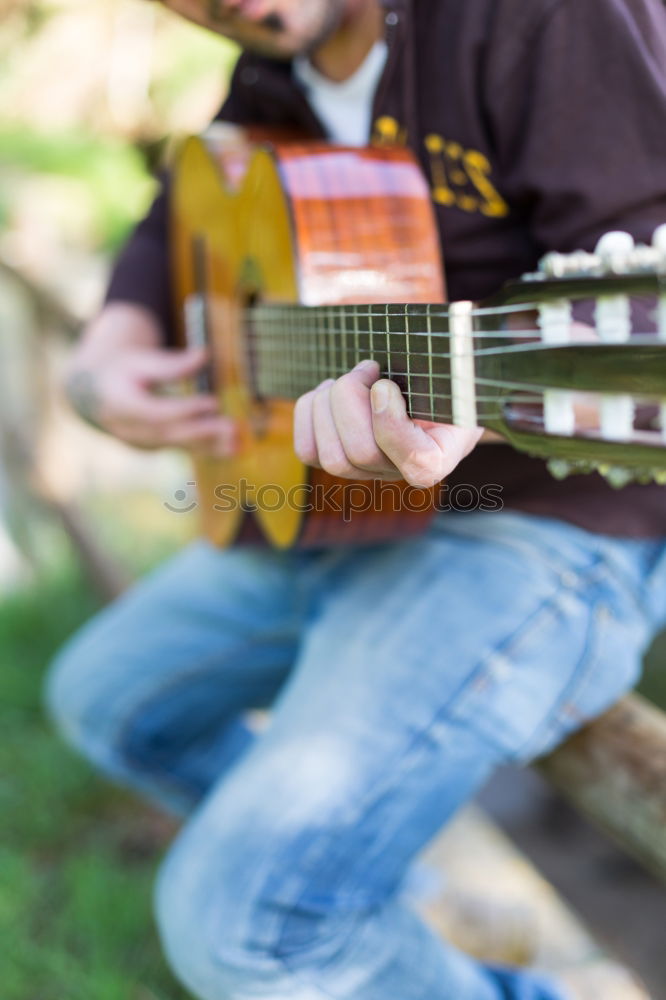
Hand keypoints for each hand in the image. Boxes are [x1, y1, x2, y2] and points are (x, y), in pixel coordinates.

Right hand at [65, 303, 234, 456]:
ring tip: (239, 444)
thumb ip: (172, 364)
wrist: (98, 396)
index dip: (186, 409)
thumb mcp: (139, 360)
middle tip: (232, 427)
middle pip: (171, 433)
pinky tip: (234, 449)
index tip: (213, 402)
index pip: (157, 412)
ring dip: (212, 446)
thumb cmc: (122, 371)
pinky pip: (184, 449)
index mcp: (122, 405)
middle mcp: (132, 430)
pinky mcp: (157, 447)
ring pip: (180, 446)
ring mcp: (144, 442)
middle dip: (204, 432)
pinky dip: (209, 449)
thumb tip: (205, 355)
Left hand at [293, 360, 482, 486]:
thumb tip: (395, 373)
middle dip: (352, 398)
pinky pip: (307, 451)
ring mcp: (367, 470)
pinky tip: (329, 391)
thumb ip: (448, 370)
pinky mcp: (338, 460)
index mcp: (440, 455)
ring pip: (330, 457)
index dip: (391, 421)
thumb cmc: (443, 371)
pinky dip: (310, 412)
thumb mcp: (454, 367)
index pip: (418, 462)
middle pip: (361, 453)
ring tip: (352, 377)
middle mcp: (401, 471)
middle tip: (369, 368)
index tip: (385, 384)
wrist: (427, 381)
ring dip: (330, 404)